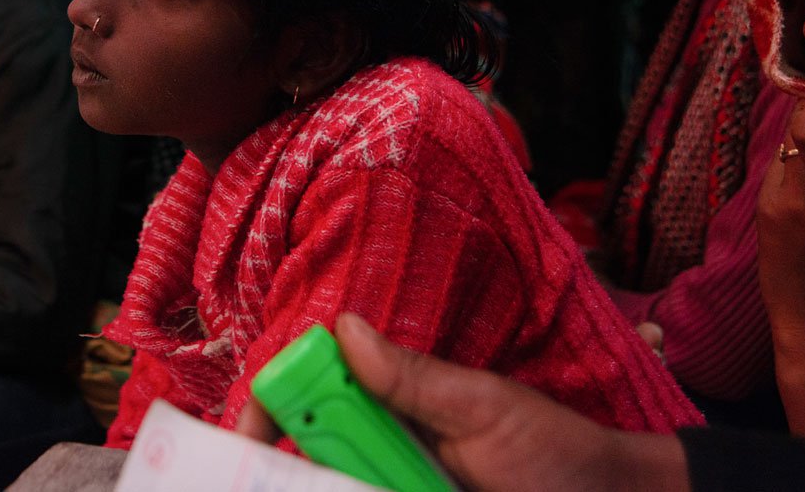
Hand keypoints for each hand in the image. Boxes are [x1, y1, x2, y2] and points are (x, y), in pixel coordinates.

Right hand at [238, 313, 689, 491]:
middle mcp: (386, 448)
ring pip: (336, 481)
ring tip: (311, 478)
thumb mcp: (482, 406)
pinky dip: (345, 489)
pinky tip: (338, 486)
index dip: (271, 411)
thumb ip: (413, 376)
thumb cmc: (554, 448)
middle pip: (311, 457)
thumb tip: (344, 329)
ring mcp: (399, 480)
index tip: (250, 435)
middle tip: (271, 474)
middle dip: (284, 467)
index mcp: (392, 404)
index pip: (312, 397)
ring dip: (319, 480)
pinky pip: (363, 490)